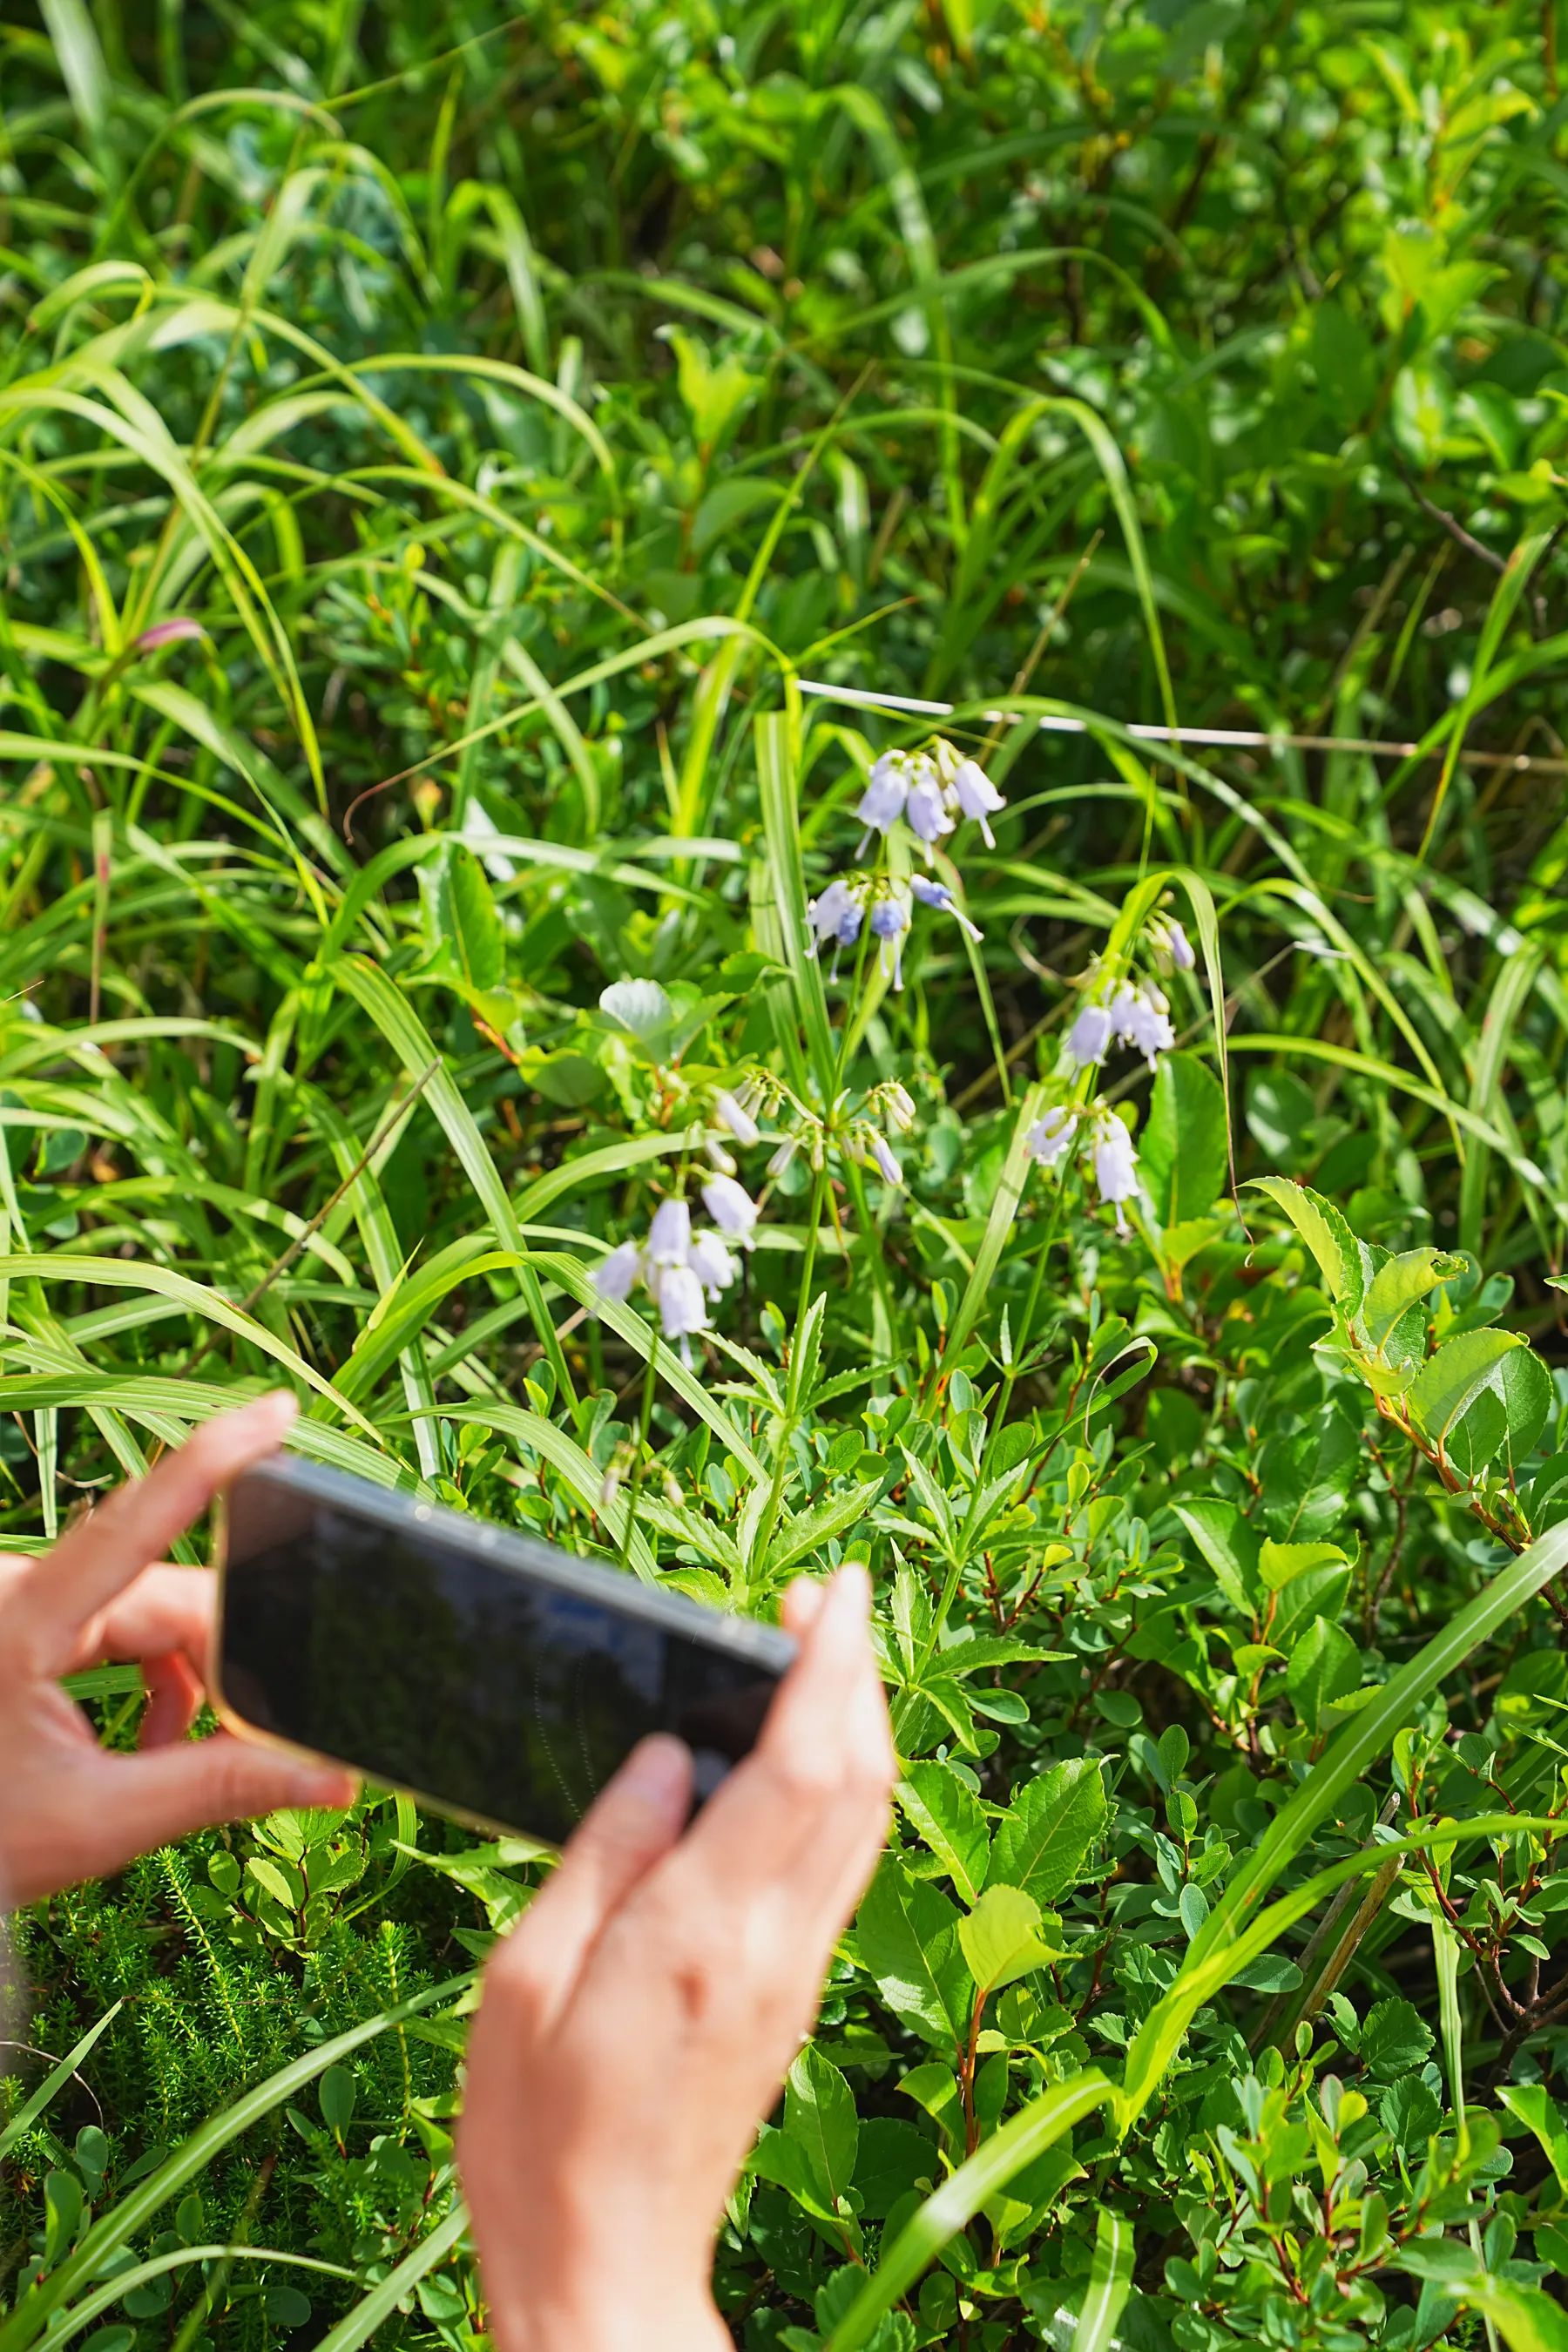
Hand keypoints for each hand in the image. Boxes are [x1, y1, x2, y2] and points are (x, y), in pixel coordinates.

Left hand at [0, 1393, 356, 1908]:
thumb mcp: (96, 1823)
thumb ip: (217, 1787)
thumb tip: (329, 1776)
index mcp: (20, 1623)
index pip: (136, 1523)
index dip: (213, 1461)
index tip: (276, 1412)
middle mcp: (19, 1594)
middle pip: (164, 1593)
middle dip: (222, 1659)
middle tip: (261, 1734)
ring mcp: (23, 1603)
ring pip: (149, 1612)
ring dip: (189, 1677)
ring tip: (187, 1756)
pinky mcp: (28, 1620)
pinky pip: (121, 1625)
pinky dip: (156, 1677)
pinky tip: (154, 1740)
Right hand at [457, 1563, 895, 2351]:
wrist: (607, 2272)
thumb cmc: (538, 2136)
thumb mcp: (525, 1979)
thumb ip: (606, 1852)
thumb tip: (671, 1753)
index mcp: (700, 1932)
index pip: (800, 1765)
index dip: (826, 1664)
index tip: (830, 1589)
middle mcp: (771, 1946)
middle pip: (857, 1782)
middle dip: (855, 1674)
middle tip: (825, 1598)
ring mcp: (794, 1976)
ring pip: (864, 1823)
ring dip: (859, 1726)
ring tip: (821, 1656)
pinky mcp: (792, 2002)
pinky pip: (841, 1869)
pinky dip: (841, 1790)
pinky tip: (802, 1762)